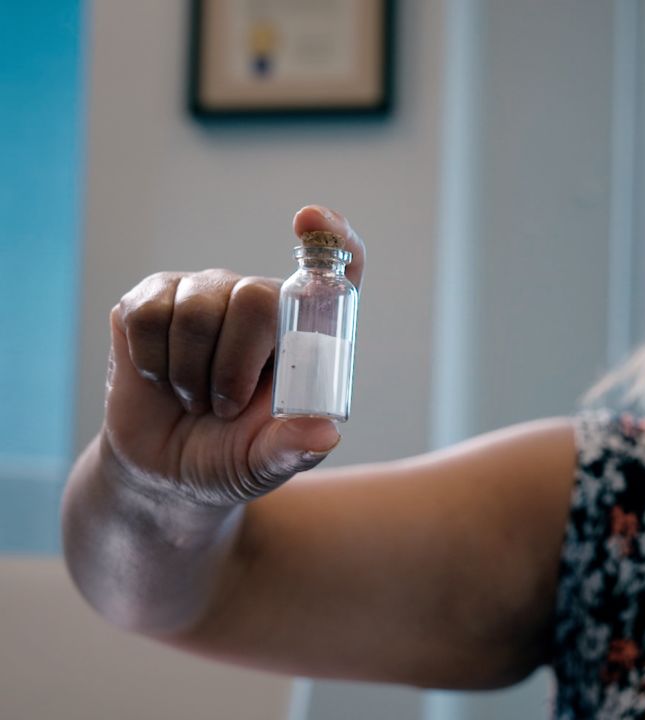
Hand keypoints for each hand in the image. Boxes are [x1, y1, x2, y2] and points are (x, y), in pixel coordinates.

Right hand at [102, 205, 366, 505]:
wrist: (165, 472)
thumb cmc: (231, 458)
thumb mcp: (266, 465)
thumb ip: (294, 449)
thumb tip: (326, 432)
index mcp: (306, 333)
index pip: (337, 266)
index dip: (331, 236)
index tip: (308, 220)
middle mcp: (261, 301)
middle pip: (257, 296)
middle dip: (235, 364)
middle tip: (225, 408)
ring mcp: (206, 293)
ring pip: (199, 309)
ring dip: (191, 373)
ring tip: (196, 399)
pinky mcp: (153, 298)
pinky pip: (148, 315)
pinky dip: (152, 362)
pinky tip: (161, 377)